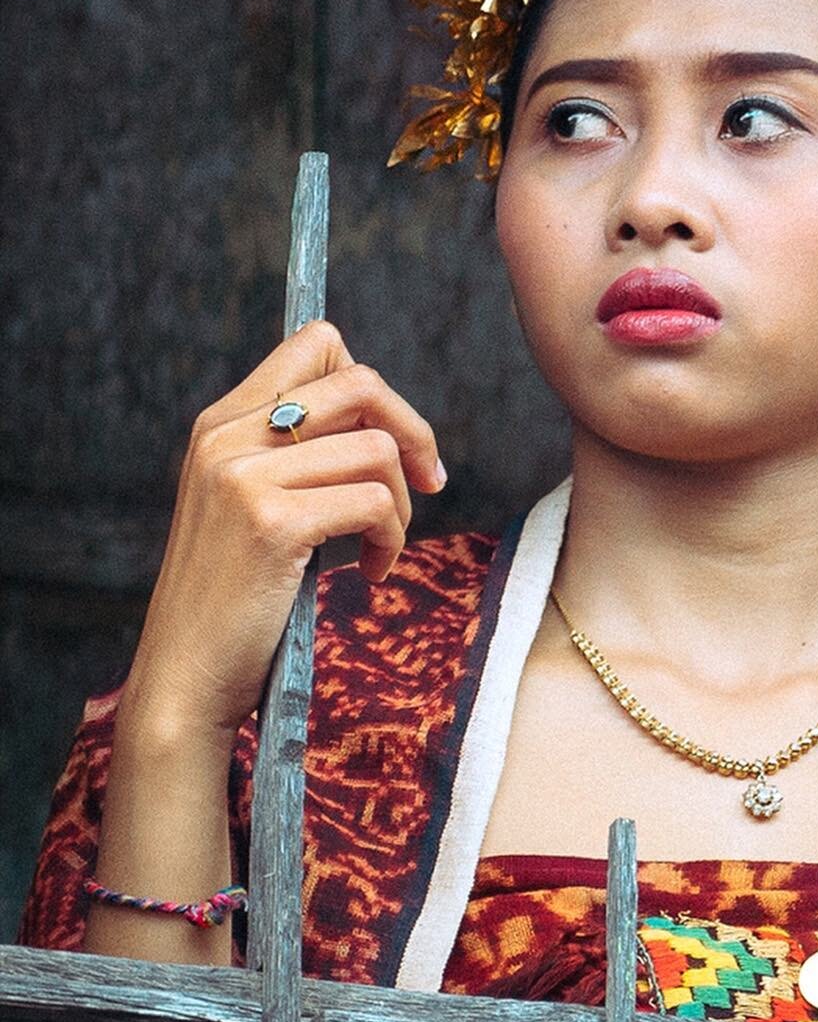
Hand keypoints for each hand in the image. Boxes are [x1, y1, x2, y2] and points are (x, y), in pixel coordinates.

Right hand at [123, 320, 445, 738]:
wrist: (184, 679)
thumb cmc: (235, 597)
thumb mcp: (249, 503)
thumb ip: (293, 451)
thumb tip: (384, 419)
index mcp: (221, 422)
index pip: (315, 343)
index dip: (371, 386)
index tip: (391, 437)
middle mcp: (227, 435)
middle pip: (361, 382)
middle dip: (414, 432)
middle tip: (430, 482)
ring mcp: (244, 476)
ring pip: (378, 449)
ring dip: (402, 506)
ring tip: (383, 546)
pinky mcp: (272, 521)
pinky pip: (376, 502)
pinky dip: (391, 540)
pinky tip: (372, 571)